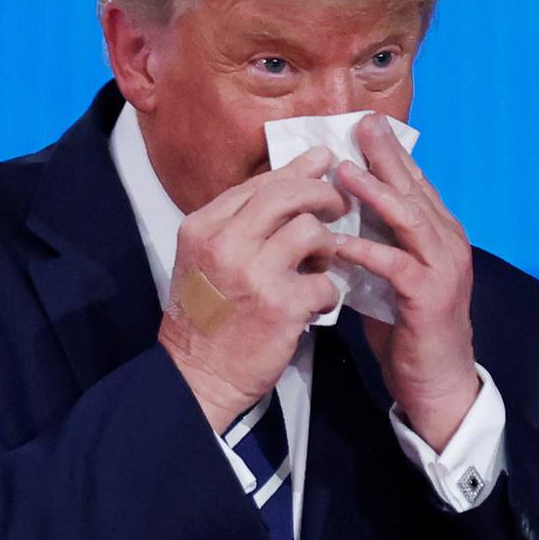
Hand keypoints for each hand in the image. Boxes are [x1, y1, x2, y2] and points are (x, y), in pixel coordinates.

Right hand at [159, 147, 349, 432]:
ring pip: (312, 231)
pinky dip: (328, 291)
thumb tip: (289, 180)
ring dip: (327, 246)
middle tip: (340, 205)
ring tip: (320, 264)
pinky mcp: (281, 306)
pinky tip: (318, 302)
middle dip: (323, 194)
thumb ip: (240, 222)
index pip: (260, 183)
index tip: (323, 162)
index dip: (298, 170)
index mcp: (204, 227)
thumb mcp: (206, 258)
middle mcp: (225, 243)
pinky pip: (325, 280)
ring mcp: (253, 274)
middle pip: (288, 194)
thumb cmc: (207, 315)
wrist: (198, 376)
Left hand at [331, 114, 479, 451]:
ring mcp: (442, 268)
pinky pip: (393, 264)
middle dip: (386, 155)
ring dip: (375, 193)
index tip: (365, 123)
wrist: (439, 382)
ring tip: (344, 172)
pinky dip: (364, 250)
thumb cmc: (410, 329)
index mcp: (440, 235)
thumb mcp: (392, 275)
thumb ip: (377, 243)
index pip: (414, 183)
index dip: (391, 153)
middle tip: (361, 124)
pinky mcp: (428, 297)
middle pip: (414, 189)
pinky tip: (337, 241)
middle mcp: (448, 244)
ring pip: (408, 218)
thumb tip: (339, 216)